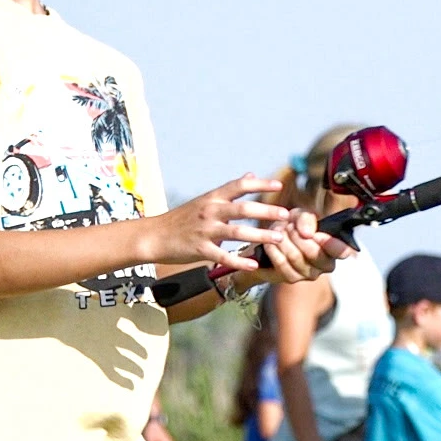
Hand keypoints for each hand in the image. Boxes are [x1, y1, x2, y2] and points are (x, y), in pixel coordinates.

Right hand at [142, 174, 291, 269]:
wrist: (153, 236)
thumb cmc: (182, 218)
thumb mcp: (205, 200)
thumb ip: (229, 191)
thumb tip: (250, 175)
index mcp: (212, 198)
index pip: (239, 186)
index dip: (260, 184)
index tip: (279, 186)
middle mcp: (210, 211)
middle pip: (243, 209)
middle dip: (266, 211)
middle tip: (287, 215)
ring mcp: (205, 230)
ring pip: (237, 232)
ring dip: (260, 236)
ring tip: (279, 238)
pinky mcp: (199, 249)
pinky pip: (223, 256)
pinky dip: (239, 261)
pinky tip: (254, 265)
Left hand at [245, 208, 349, 285]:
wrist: (272, 241)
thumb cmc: (294, 226)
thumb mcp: (301, 216)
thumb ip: (306, 219)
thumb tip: (307, 233)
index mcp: (334, 248)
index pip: (343, 251)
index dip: (330, 243)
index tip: (316, 234)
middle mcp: (326, 265)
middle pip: (314, 253)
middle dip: (297, 236)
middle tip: (288, 226)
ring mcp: (309, 274)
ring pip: (296, 257)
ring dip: (283, 241)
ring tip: (278, 232)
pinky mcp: (292, 279)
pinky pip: (282, 264)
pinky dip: (274, 251)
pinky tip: (270, 243)